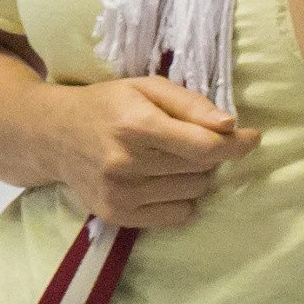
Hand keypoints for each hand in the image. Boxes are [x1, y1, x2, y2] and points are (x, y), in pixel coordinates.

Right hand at [50, 75, 258, 231]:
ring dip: (193, 175)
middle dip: (208, 152)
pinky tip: (160, 180)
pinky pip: (177, 216)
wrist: (52, 135)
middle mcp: (126, 163)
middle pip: (202, 168)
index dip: (236, 144)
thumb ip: (190, 103)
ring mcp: (121, 194)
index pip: (204, 146)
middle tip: (189, 139)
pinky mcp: (117, 216)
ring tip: (168, 158)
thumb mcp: (145, 87)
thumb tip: (230, 126)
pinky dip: (180, 198)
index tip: (251, 136)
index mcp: (135, 125)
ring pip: (194, 192)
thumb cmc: (106, 105)